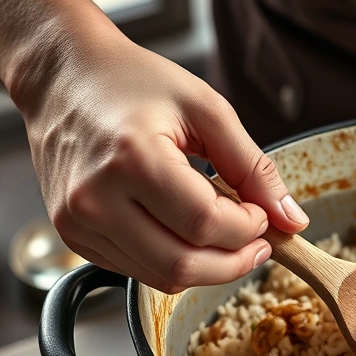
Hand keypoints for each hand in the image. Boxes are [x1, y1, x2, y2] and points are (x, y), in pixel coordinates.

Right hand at [19, 35, 307, 293]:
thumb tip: (292, 220)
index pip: (205, 224)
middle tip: (256, 241)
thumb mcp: (207, 110)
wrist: (62, 77)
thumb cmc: (132, 83)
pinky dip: (173, 262)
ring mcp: (78, 222)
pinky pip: (137, 271)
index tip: (261, 215)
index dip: (247, 229)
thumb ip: (254, 167)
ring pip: (161, 278)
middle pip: (183, 265)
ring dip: (207, 267)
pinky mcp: (73, 235)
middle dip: (234, 261)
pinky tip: (185, 232)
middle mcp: (96, 198)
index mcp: (132, 159)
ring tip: (224, 234)